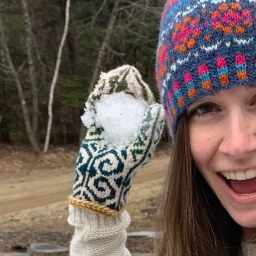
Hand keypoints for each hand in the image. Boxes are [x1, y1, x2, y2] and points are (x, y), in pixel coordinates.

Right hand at [69, 65, 163, 213]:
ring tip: (115, 74)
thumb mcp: (139, 149)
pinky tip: (102, 86)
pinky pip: (98, 109)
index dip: (142, 93)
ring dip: (113, 88)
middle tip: (128, 71)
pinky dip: (99, 97)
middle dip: (128, 86)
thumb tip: (158, 109)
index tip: (142, 80)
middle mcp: (127, 128)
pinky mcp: (96, 130)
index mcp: (141, 132)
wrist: (98, 184)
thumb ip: (148, 130)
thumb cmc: (122, 170)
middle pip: (128, 102)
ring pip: (112, 103)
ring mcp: (111, 128)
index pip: (144, 107)